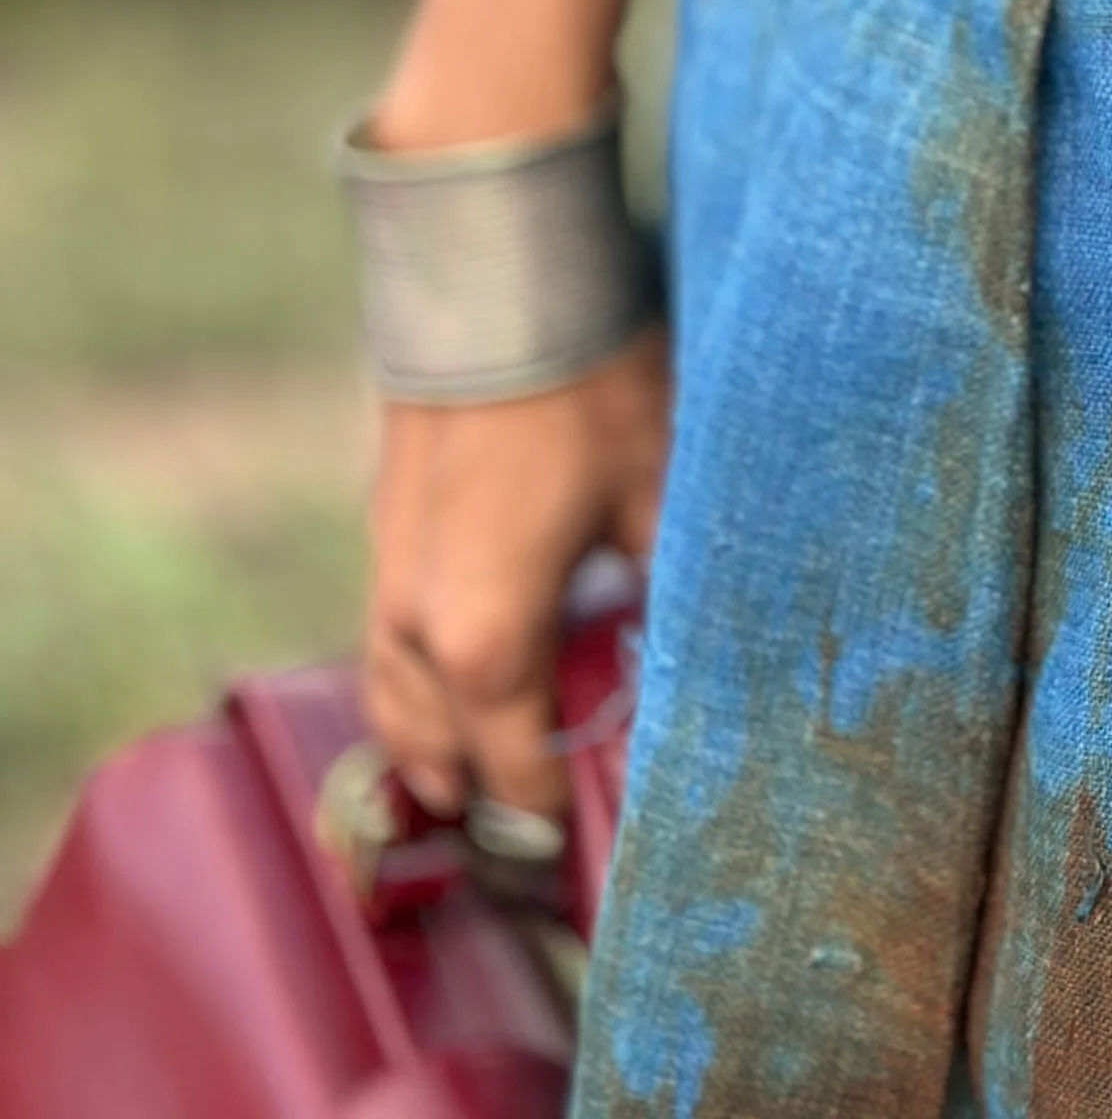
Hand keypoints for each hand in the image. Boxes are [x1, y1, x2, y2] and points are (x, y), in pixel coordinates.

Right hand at [361, 329, 670, 821]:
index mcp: (486, 643)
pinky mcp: (384, 530)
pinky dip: (409, 680)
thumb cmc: (589, 393)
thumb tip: (704, 652)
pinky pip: (385, 642)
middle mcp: (419, 628)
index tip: (573, 848)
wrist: (496, 287)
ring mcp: (389, 577)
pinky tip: (445, 668)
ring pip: (393, 699)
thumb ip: (669, 591)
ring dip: (426, 745)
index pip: (513, 772)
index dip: (546, 816)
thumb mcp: (659, 497)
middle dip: (477, 793)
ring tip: (459, 778)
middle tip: (519, 824)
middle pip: (437, 751)